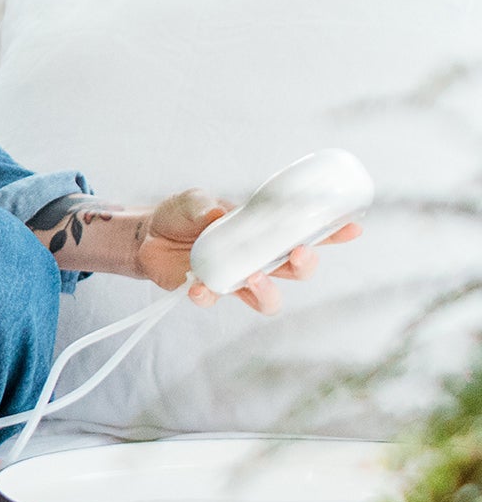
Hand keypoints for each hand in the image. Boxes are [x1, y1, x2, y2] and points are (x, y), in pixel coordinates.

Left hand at [138, 187, 361, 313]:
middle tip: (296, 253)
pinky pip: (216, 301)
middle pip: (297, 272)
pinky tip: (197, 286)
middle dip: (305, 266)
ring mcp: (236, 278)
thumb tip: (218, 214)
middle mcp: (258, 259)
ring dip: (266, 290)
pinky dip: (207, 295)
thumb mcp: (194, 200)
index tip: (353, 226)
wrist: (148, 235)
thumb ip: (205, 205)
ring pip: (268, 299)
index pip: (306, 234)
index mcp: (264, 232)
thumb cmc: (183, 215)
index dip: (333, 234)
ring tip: (252, 276)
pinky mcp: (210, 292)